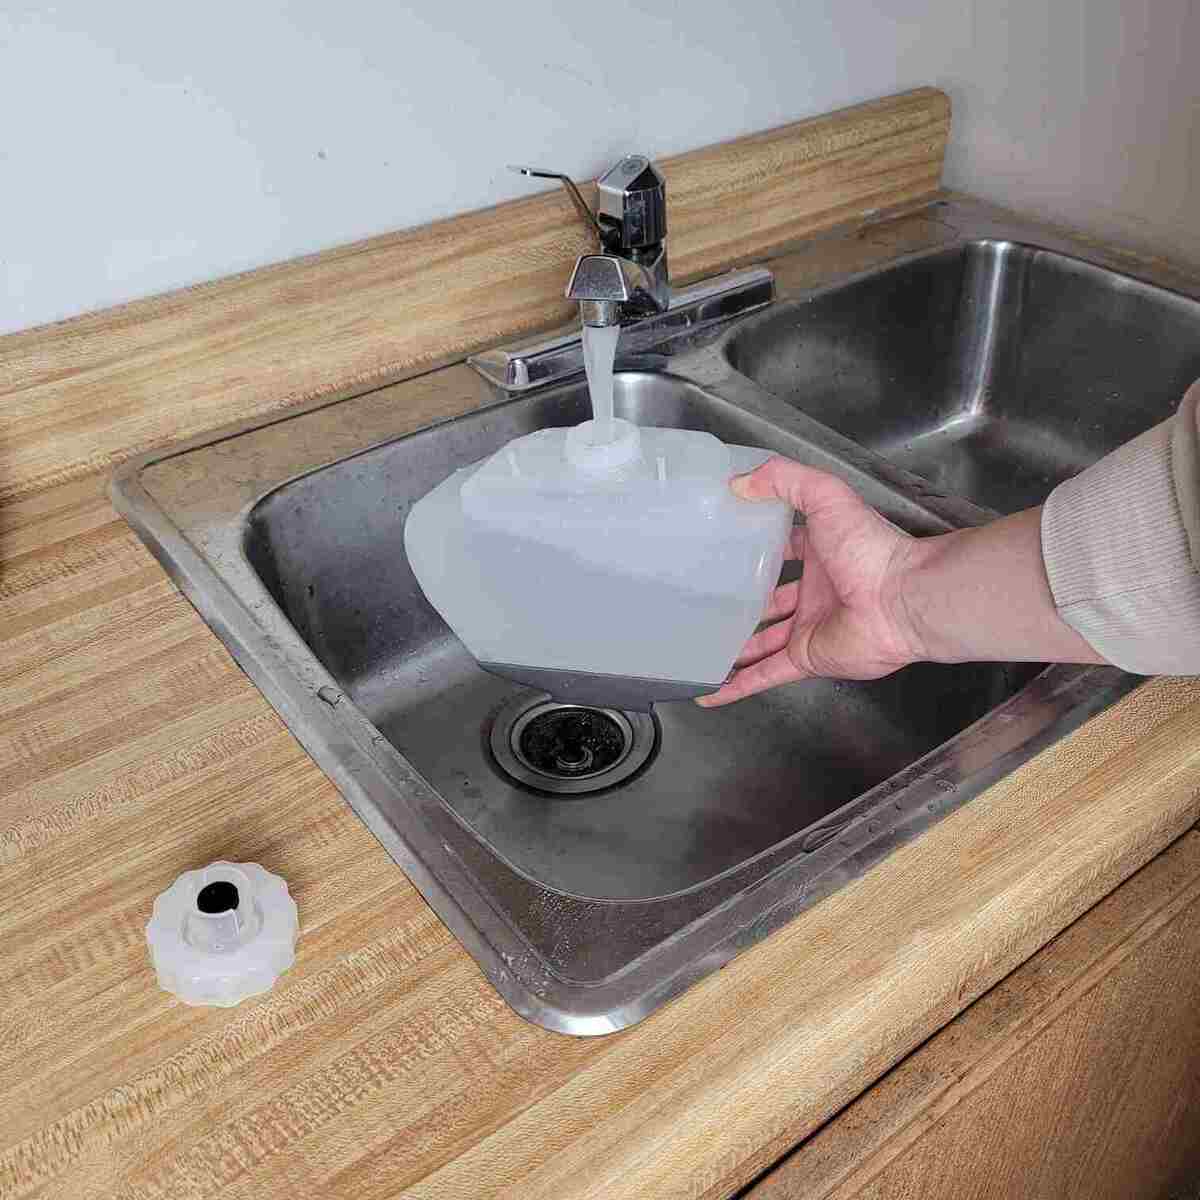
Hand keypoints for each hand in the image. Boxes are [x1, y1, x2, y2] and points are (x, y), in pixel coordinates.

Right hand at [698, 458, 921, 706]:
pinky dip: (739, 686)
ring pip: (763, 641)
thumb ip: (784, 480)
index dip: (758, 547)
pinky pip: (767, 674)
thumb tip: (740, 483)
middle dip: (743, 604)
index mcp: (822, 555)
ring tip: (701, 649)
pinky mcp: (807, 657)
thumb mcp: (826, 495)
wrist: (901, 599)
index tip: (727, 546)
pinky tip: (714, 692)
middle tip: (706, 604)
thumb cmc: (870, 548)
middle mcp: (816, 593)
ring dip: (735, 647)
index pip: (785, 550)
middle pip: (770, 600)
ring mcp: (810, 628)